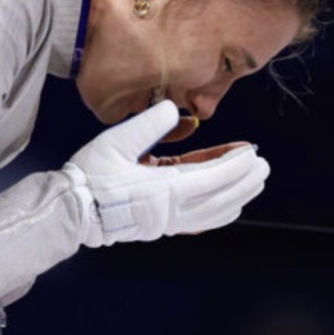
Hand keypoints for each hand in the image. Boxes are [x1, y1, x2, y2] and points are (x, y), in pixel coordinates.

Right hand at [63, 101, 269, 247]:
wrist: (70, 209)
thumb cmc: (90, 176)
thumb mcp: (115, 142)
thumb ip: (147, 124)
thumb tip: (172, 108)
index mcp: (165, 190)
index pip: (214, 177)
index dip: (237, 164)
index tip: (253, 151)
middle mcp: (172, 211)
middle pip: (222, 199)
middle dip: (246, 181)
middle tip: (263, 165)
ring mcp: (167, 222)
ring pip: (215, 213)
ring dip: (238, 197)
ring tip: (252, 183)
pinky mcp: (160, 226)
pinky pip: (200, 222)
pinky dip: (219, 212)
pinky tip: (227, 205)